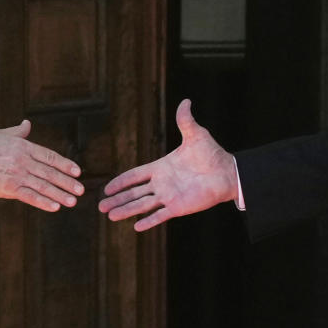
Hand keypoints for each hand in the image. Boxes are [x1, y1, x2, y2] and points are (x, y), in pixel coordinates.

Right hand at [0, 120, 82, 211]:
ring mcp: (17, 175)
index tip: (77, 172)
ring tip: (72, 201)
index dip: (65, 164)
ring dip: (59, 194)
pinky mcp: (9, 188)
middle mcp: (24, 161)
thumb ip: (18, 132)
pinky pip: (29, 196)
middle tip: (80, 190)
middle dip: (67, 182)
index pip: (50, 156)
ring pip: (43, 186)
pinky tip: (55, 207)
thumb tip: (27, 124)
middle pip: (50, 173)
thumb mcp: (2, 133)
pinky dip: (43, 202)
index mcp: (24, 147)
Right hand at [98, 99, 235, 230]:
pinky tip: (136, 227)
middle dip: (117, 199)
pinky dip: (148, 222)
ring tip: (110, 217)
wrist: (227, 172)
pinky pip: (160, 216)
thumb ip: (185, 121)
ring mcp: (169, 196)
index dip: (120, 181)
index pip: (135, 176)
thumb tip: (186, 101)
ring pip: (142, 205)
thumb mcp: (196, 135)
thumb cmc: (212, 154)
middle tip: (100, 206)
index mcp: (161, 167)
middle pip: (133, 193)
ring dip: (126, 210)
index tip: (106, 188)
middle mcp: (162, 184)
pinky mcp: (179, 207)